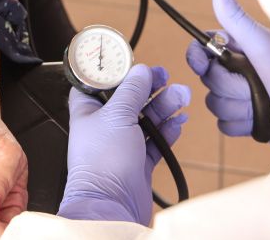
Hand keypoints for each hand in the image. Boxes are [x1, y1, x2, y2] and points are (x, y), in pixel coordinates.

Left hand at [57, 65, 189, 225]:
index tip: (136, 64)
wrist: (111, 206)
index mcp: (88, 111)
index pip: (99, 83)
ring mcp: (122, 144)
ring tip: (181, 96)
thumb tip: (141, 71)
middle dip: (150, 88)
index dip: (118, 72)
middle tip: (166, 77)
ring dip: (164, 106)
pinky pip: (155, 141)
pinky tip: (178, 121)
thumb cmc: (102, 163)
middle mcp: (103, 126)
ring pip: (146, 119)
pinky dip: (167, 130)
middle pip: (129, 98)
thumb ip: (131, 91)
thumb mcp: (117, 115)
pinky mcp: (138, 162)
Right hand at [186, 0, 269, 150]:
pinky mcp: (244, 121)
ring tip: (263, 101)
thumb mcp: (261, 41)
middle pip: (208, 82)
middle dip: (231, 86)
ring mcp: (238, 98)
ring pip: (215, 105)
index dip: (198, 58)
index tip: (203, 62)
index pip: (201, 51)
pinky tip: (262, 117)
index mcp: (236, 51)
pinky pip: (225, 126)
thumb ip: (235, 18)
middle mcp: (234, 73)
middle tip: (255, 82)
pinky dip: (242, 124)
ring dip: (239, 107)